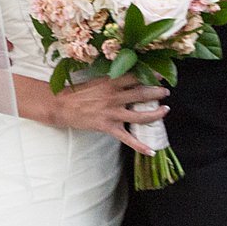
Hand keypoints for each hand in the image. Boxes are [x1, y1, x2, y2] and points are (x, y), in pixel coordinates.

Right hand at [42, 75, 168, 153]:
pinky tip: (150, 151)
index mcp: (110, 82)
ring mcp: (111, 113)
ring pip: (139, 115)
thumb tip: (129, 78)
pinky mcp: (108, 127)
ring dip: (155, 114)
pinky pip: (127, 138)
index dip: (149, 75)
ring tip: (165, 110)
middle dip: (157, 92)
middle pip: (141, 94)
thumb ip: (113, 80)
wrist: (61, 106)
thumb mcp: (96, 81)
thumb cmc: (78, 92)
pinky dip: (140, 146)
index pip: (134, 76)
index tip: (160, 74)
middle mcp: (113, 97)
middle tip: (165, 91)